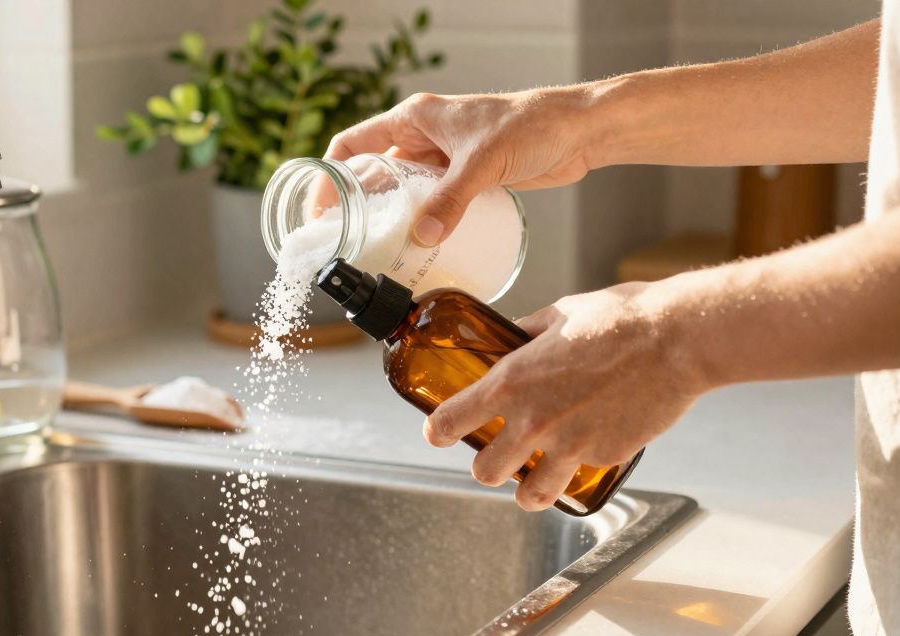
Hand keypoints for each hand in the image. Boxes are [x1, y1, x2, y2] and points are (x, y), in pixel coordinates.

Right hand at [324, 88, 599, 246]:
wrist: (578, 131)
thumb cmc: (531, 126)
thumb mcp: (482, 163)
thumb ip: (450, 200)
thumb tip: (423, 238)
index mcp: (413, 118)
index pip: (352, 144)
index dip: (329, 176)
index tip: (320, 212)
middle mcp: (421, 137)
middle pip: (372, 173)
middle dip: (356, 206)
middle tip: (345, 242)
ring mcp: (442, 160)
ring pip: (401, 192)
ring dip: (390, 219)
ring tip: (377, 252)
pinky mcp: (464, 179)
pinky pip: (430, 205)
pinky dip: (421, 225)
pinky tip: (419, 249)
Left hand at [421, 282, 709, 510]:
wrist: (678, 340)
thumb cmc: (621, 319)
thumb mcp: (559, 315)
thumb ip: (527, 332)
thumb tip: (512, 334)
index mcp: (512, 383)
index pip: (450, 421)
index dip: (439, 431)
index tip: (438, 432)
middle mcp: (534, 422)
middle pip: (483, 472)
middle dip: (487, 465)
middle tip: (497, 454)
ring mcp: (570, 446)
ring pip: (529, 496)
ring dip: (526, 489)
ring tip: (532, 478)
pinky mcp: (605, 457)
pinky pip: (581, 475)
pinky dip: (580, 469)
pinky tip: (588, 448)